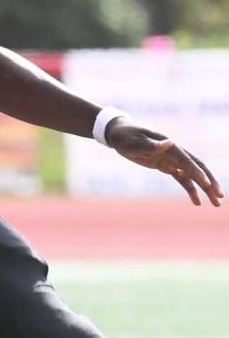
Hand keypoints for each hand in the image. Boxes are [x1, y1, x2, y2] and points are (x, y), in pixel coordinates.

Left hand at [105, 118, 222, 207]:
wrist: (120, 134)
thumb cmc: (126, 137)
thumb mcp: (135, 142)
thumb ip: (151, 145)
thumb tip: (169, 142)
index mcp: (170, 146)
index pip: (187, 161)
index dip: (198, 173)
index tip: (208, 185)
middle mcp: (175, 153)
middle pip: (197, 168)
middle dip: (210, 182)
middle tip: (220, 197)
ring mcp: (172, 160)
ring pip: (193, 175)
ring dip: (205, 189)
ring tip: (216, 203)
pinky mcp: (167, 166)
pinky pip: (183, 179)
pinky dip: (191, 190)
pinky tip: (197, 202)